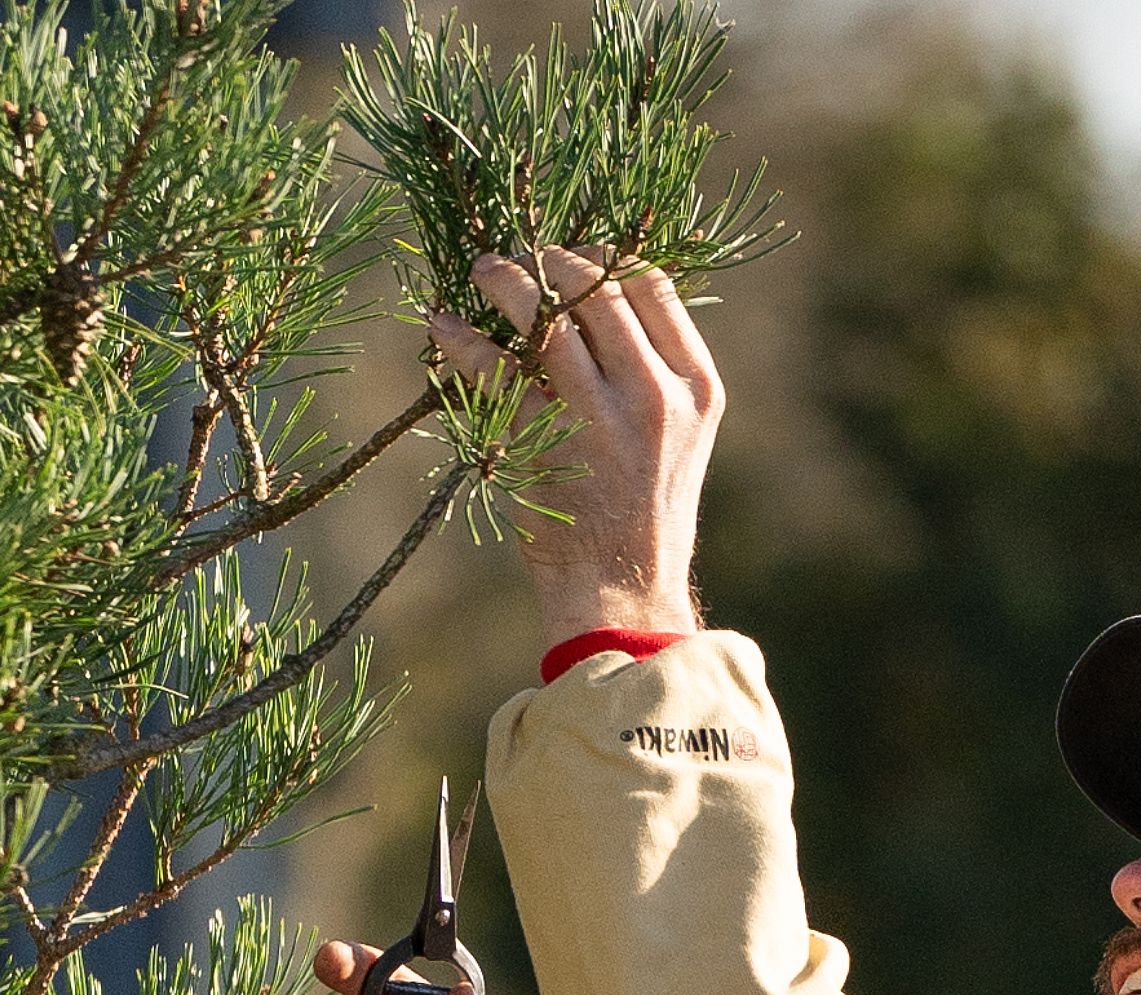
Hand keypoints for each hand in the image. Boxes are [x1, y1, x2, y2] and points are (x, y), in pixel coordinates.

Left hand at [429, 246, 721, 649]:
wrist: (625, 591)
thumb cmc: (645, 513)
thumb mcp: (680, 437)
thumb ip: (656, 373)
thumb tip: (604, 302)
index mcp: (696, 387)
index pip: (651, 287)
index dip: (606, 257)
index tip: (573, 259)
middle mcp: (653, 396)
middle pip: (598, 288)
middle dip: (550, 260)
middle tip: (519, 258)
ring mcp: (598, 419)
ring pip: (546, 317)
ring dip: (505, 281)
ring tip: (482, 271)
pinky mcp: (543, 444)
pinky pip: (495, 370)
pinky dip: (463, 341)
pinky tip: (444, 327)